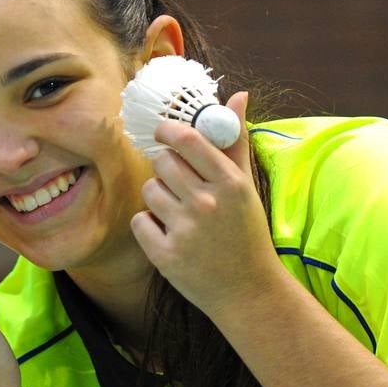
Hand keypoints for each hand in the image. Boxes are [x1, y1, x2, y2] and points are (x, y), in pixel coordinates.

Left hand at [130, 91, 285, 317]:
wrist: (247, 290)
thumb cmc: (246, 233)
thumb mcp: (246, 187)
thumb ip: (236, 142)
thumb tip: (237, 96)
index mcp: (229, 183)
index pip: (187, 139)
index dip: (168, 130)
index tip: (163, 132)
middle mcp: (207, 203)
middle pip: (162, 163)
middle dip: (166, 169)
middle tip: (179, 183)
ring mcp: (185, 230)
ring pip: (149, 191)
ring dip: (158, 198)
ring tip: (179, 213)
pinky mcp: (166, 255)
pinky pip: (140, 221)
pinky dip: (149, 227)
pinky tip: (170, 235)